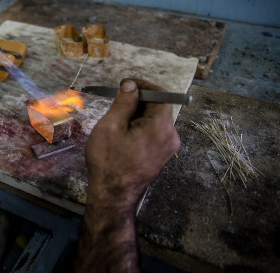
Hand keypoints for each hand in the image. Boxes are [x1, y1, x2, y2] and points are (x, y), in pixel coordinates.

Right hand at [74, 78, 179, 272]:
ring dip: (138, 114)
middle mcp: (170, 137)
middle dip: (139, 101)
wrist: (113, 195)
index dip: (144, 86)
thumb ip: (124, 102)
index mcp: (161, 127)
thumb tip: (131, 86)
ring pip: (156, 120)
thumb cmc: (109, 161)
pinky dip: (141, 127)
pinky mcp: (161, 155)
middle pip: (159, 107)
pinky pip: (154, 132)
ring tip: (117, 121)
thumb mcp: (111, 126)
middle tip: (117, 103)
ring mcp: (168, 148)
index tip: (126, 84)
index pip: (161, 95)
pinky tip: (123, 133)